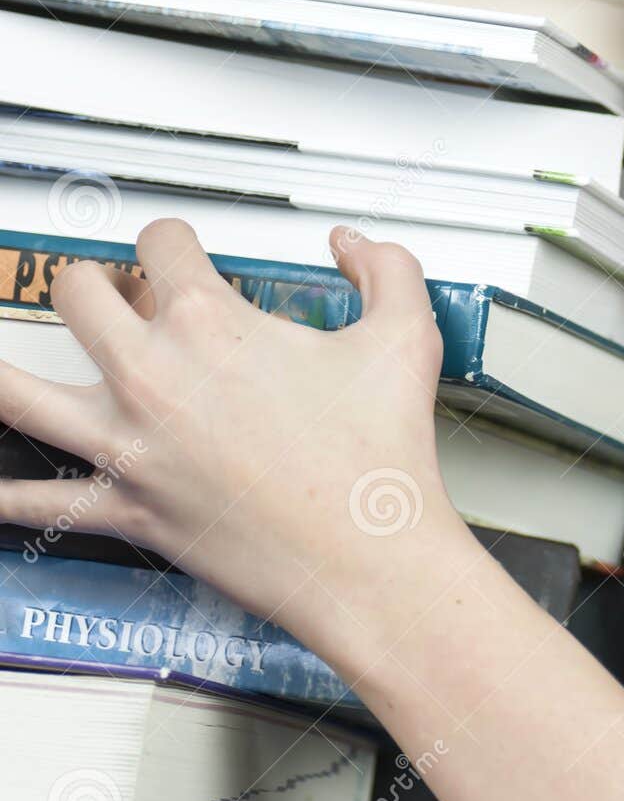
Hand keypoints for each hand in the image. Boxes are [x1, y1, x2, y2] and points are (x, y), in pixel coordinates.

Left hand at [0, 218, 467, 651]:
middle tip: (108, 294)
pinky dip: (8, 493)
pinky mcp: (127, 509)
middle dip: (93, 283)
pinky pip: (39, 501)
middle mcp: (154, 377)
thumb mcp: (405, 340)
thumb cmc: (380, 463)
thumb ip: (386, 269)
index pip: (161, 242)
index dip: (171, 237)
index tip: (177, 249)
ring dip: (2, 371)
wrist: (369, 563)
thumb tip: (353, 246)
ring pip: (16, 393)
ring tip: (2, 360)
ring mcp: (130, 445)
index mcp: (211, 326)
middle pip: (76, 295)